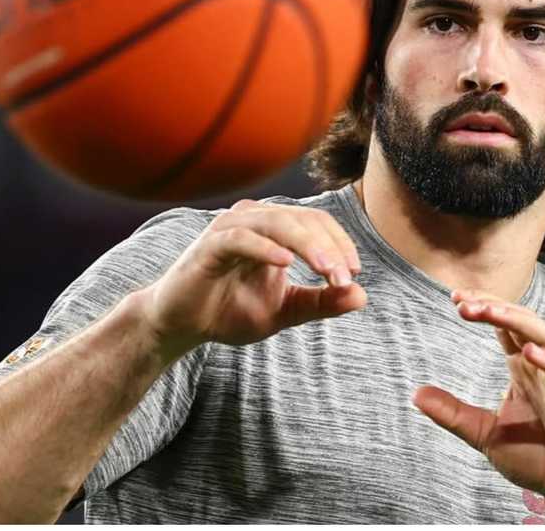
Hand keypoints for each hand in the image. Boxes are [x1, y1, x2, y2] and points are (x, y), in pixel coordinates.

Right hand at [136, 199, 365, 356]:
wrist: (182, 326)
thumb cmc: (228, 311)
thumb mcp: (284, 311)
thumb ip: (320, 302)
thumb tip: (362, 296)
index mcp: (273, 229)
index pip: (317, 222)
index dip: (340, 244)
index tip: (353, 276)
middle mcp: (253, 220)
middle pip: (302, 218)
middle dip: (329, 247)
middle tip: (345, 278)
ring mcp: (229, 229)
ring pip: (276, 222)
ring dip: (307, 245)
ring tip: (328, 271)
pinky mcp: (208, 246)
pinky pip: (241, 238)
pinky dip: (265, 248)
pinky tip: (286, 264)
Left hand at [412, 289, 544, 517]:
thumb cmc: (536, 459)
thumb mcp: (484, 434)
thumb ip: (453, 413)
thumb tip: (415, 394)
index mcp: (523, 371)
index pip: (505, 328)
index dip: (484, 308)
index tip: (455, 298)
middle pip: (523, 323)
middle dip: (495, 307)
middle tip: (463, 300)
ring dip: (519, 322)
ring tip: (490, 311)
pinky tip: (527, 352)